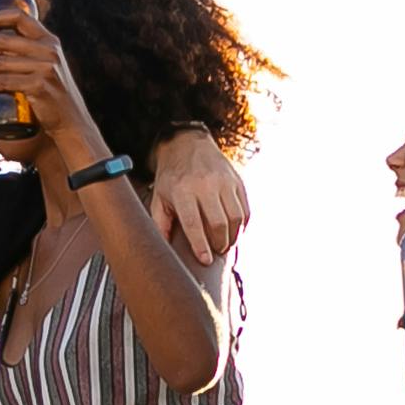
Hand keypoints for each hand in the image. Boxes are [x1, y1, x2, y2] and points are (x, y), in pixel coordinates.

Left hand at [0, 6, 107, 163]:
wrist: (71, 122)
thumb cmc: (51, 94)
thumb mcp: (45, 66)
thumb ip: (25, 53)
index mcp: (49, 40)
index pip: (19, 16)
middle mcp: (49, 50)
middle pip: (2, 41)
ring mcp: (45, 68)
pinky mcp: (39, 86)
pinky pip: (3, 81)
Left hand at [149, 126, 247, 264]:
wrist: (187, 144)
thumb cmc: (172, 177)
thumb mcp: (159, 198)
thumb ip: (160, 224)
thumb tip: (162, 250)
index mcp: (182, 190)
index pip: (193, 223)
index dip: (200, 244)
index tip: (205, 260)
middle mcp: (206, 184)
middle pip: (219, 223)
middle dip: (219, 243)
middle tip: (216, 251)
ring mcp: (224, 181)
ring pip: (236, 217)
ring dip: (233, 236)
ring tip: (225, 243)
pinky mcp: (237, 180)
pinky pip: (245, 208)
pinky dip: (242, 224)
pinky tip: (234, 230)